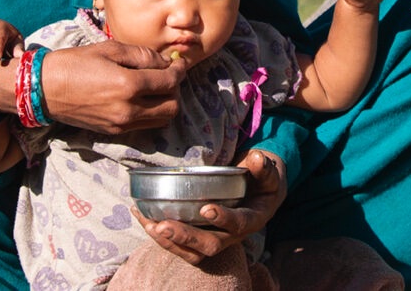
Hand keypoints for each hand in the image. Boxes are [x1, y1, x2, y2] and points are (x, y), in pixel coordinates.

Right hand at [39, 41, 188, 133]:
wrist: (45, 89)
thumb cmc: (75, 63)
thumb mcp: (109, 49)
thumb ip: (142, 55)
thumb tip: (165, 62)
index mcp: (128, 85)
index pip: (169, 82)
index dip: (179, 71)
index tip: (178, 63)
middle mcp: (128, 109)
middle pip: (172, 107)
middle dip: (175, 90)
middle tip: (168, 75)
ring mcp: (121, 124)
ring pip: (161, 120)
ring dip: (166, 104)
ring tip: (156, 87)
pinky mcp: (114, 132)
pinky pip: (144, 125)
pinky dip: (151, 113)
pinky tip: (141, 98)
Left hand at [130, 150, 286, 263]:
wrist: (259, 194)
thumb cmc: (260, 179)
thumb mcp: (266, 171)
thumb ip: (262, 167)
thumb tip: (256, 158)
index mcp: (252, 218)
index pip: (238, 224)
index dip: (223, 219)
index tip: (206, 209)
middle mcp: (233, 235)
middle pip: (210, 245)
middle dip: (185, 237)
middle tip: (163, 225)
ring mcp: (217, 238)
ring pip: (193, 252)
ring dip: (170, 241)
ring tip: (149, 225)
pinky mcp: (202, 237)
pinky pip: (182, 246)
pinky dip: (162, 235)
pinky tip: (144, 219)